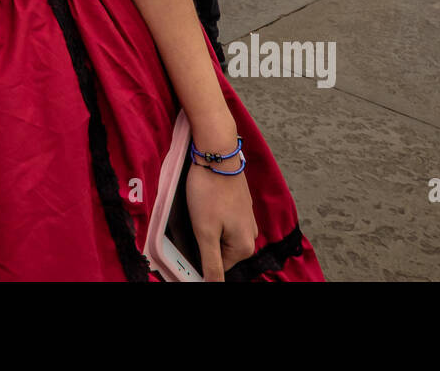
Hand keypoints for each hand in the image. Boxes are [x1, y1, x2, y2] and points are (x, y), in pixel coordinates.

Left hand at [186, 163, 258, 280]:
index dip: (199, 256)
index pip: (217, 267)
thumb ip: (211, 263)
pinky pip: (224, 219)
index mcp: (244, 247)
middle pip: (220, 251)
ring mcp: (246, 218)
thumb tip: (213, 285)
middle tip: (194, 220)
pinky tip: (204, 202)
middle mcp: (250, 235)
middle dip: (204, 240)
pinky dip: (212, 215)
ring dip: (207, 226)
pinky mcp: (239, 205)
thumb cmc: (209, 192)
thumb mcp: (205, 233)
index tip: (189, 238)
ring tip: (198, 209)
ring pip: (221, 234)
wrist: (218, 155)